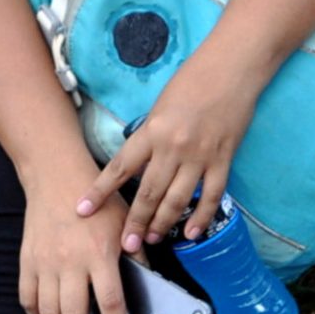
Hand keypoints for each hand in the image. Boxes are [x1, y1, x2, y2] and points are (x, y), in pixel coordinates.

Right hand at [22, 182, 131, 313]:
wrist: (56, 178)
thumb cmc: (96, 202)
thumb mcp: (124, 224)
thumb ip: (136, 255)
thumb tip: (149, 286)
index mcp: (100, 254)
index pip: (111, 304)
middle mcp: (70, 262)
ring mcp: (45, 264)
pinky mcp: (26, 262)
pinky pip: (27, 300)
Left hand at [77, 55, 257, 255]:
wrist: (231, 68)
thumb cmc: (193, 80)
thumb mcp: (160, 106)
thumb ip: (150, 136)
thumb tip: (139, 164)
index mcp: (152, 130)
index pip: (120, 168)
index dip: (100, 191)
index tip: (83, 210)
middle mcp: (173, 147)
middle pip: (149, 193)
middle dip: (135, 222)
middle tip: (125, 245)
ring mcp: (200, 156)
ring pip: (178, 200)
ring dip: (163, 223)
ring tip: (152, 239)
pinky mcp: (223, 160)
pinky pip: (211, 196)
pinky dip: (202, 217)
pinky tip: (192, 234)